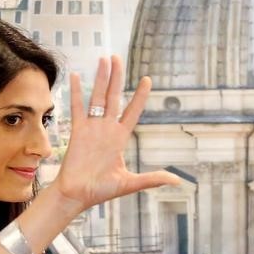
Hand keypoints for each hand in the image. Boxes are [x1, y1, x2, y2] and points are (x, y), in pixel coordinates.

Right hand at [50, 55, 180, 212]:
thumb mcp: (130, 183)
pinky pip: (78, 107)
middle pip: (114, 97)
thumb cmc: (101, 191)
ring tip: (103, 59)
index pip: (133, 111)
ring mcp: (92, 128)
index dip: (140, 96)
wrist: (77, 195)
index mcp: (120, 138)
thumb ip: (152, 179)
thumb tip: (177, 181)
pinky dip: (77, 92)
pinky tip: (78, 76)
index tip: (148, 79)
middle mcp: (107, 129)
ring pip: (98, 97)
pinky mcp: (77, 131)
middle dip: (117, 77)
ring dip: (101, 79)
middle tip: (117, 57)